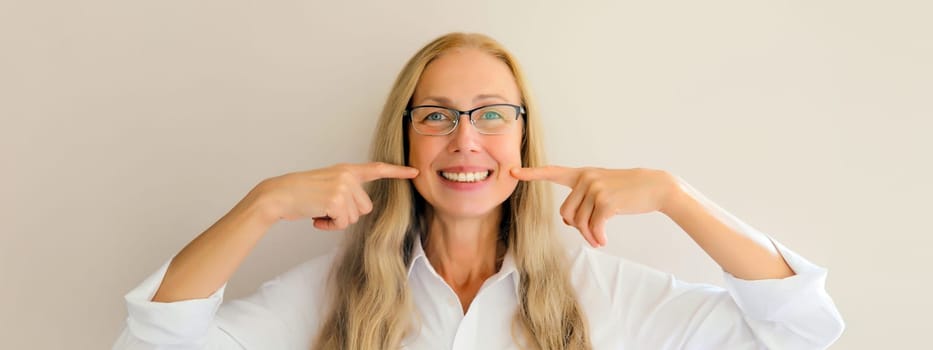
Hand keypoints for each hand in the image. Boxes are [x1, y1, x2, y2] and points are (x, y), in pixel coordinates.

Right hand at [255, 162, 418, 229]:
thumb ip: (347, 190)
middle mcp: (348, 175)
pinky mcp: (336, 199)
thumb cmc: (301, 194)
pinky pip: (342, 223)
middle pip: (366, 207)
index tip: (414, 172)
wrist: (279, 195)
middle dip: (348, 214)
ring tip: (320, 211)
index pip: (377, 169)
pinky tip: (317, 217)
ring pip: (354, 217)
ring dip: (337, 221)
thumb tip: (361, 208)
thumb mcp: (328, 184)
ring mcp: (343, 186)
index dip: (397, 171)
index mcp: (346, 170)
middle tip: (327, 209)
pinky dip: (329, 225)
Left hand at [511, 166, 677, 246]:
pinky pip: (593, 227)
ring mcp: (595, 188)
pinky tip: (604, 242)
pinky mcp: (605, 200)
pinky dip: (597, 238)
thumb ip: (582, 201)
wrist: (654, 187)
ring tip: (599, 239)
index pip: (553, 172)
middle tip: (592, 236)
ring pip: (578, 222)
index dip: (532, 174)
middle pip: (565, 213)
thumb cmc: (627, 191)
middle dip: (577, 229)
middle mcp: (585, 178)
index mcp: (582, 174)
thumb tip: (568, 222)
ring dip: (589, 236)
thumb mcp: (602, 190)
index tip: (513, 172)